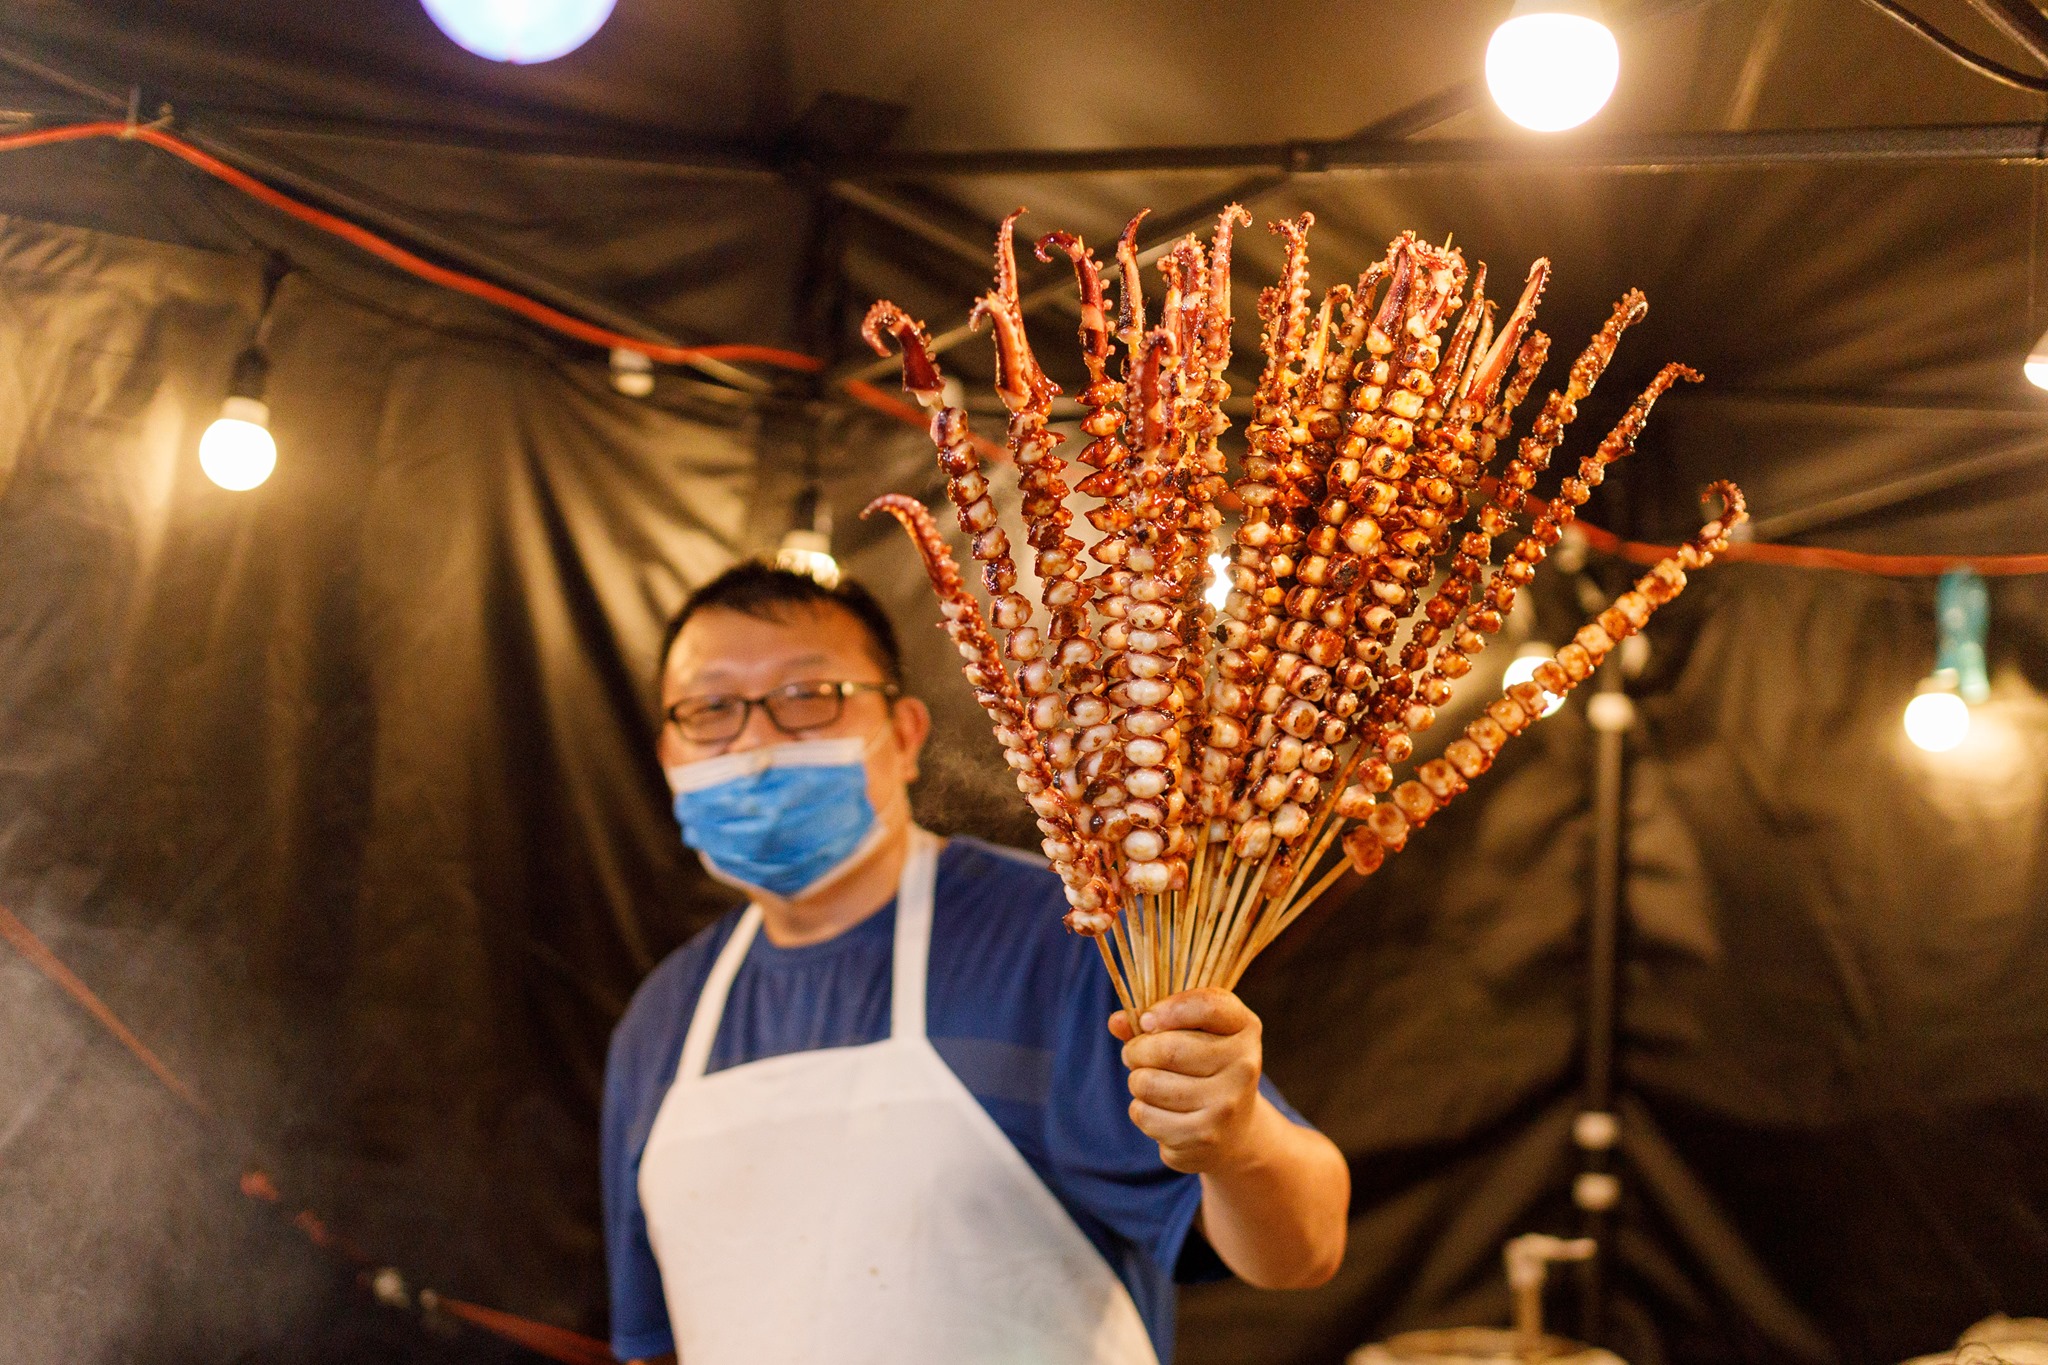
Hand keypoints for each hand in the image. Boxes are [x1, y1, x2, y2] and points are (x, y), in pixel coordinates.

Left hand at [1108, 988, 1264, 1174]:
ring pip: (1148, 1083)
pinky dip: (1141, 1110)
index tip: (1147, 1020)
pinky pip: (1145, 1114)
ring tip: (1149, 1083)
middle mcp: (1243, 1065)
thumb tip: (1117, 1021)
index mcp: (1244, 1028)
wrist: (1234, 1131)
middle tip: (1135, 1055)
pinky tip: (1159, 1110)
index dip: (1168, 1009)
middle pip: (1168, 1049)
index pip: (1207, 1006)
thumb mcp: (1191, 1034)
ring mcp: (1226, 1104)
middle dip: (1137, 1050)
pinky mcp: (1204, 1136)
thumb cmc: (1204, 1068)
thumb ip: (1154, 1020)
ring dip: (1137, 1081)